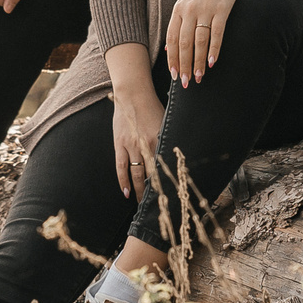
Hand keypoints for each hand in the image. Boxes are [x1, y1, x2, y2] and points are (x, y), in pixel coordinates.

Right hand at [106, 45, 162, 200]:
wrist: (133, 94)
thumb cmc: (153, 107)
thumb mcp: (166, 123)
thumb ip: (171, 139)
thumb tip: (181, 155)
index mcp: (161, 141)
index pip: (166, 168)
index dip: (169, 185)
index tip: (173, 198)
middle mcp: (147, 146)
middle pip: (152, 176)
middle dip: (154, 193)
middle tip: (157, 208)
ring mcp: (132, 146)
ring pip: (136, 175)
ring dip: (139, 192)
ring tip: (141, 204)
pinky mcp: (120, 144)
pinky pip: (121, 167)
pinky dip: (123, 181)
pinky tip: (126, 193)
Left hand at [166, 0, 246, 86]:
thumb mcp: (186, 2)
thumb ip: (178, 24)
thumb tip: (169, 49)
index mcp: (178, 9)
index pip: (171, 39)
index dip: (172, 59)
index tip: (174, 75)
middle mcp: (189, 10)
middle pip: (183, 43)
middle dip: (184, 65)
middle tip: (186, 82)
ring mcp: (205, 9)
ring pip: (199, 41)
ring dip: (199, 62)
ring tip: (199, 77)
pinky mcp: (222, 9)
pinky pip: (217, 33)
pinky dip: (214, 49)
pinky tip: (213, 62)